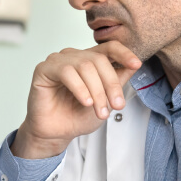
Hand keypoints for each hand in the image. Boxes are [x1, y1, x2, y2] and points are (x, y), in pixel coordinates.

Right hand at [11, 41, 141, 158]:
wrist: (57, 133)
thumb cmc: (78, 116)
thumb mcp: (106, 100)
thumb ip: (118, 81)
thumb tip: (134, 66)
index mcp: (89, 60)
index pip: (108, 47)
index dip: (123, 53)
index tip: (136, 64)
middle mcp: (74, 57)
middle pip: (99, 59)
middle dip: (111, 84)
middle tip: (117, 105)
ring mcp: (58, 61)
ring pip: (84, 66)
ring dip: (96, 91)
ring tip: (99, 110)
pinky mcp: (44, 69)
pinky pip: (66, 72)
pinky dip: (80, 88)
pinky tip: (85, 102)